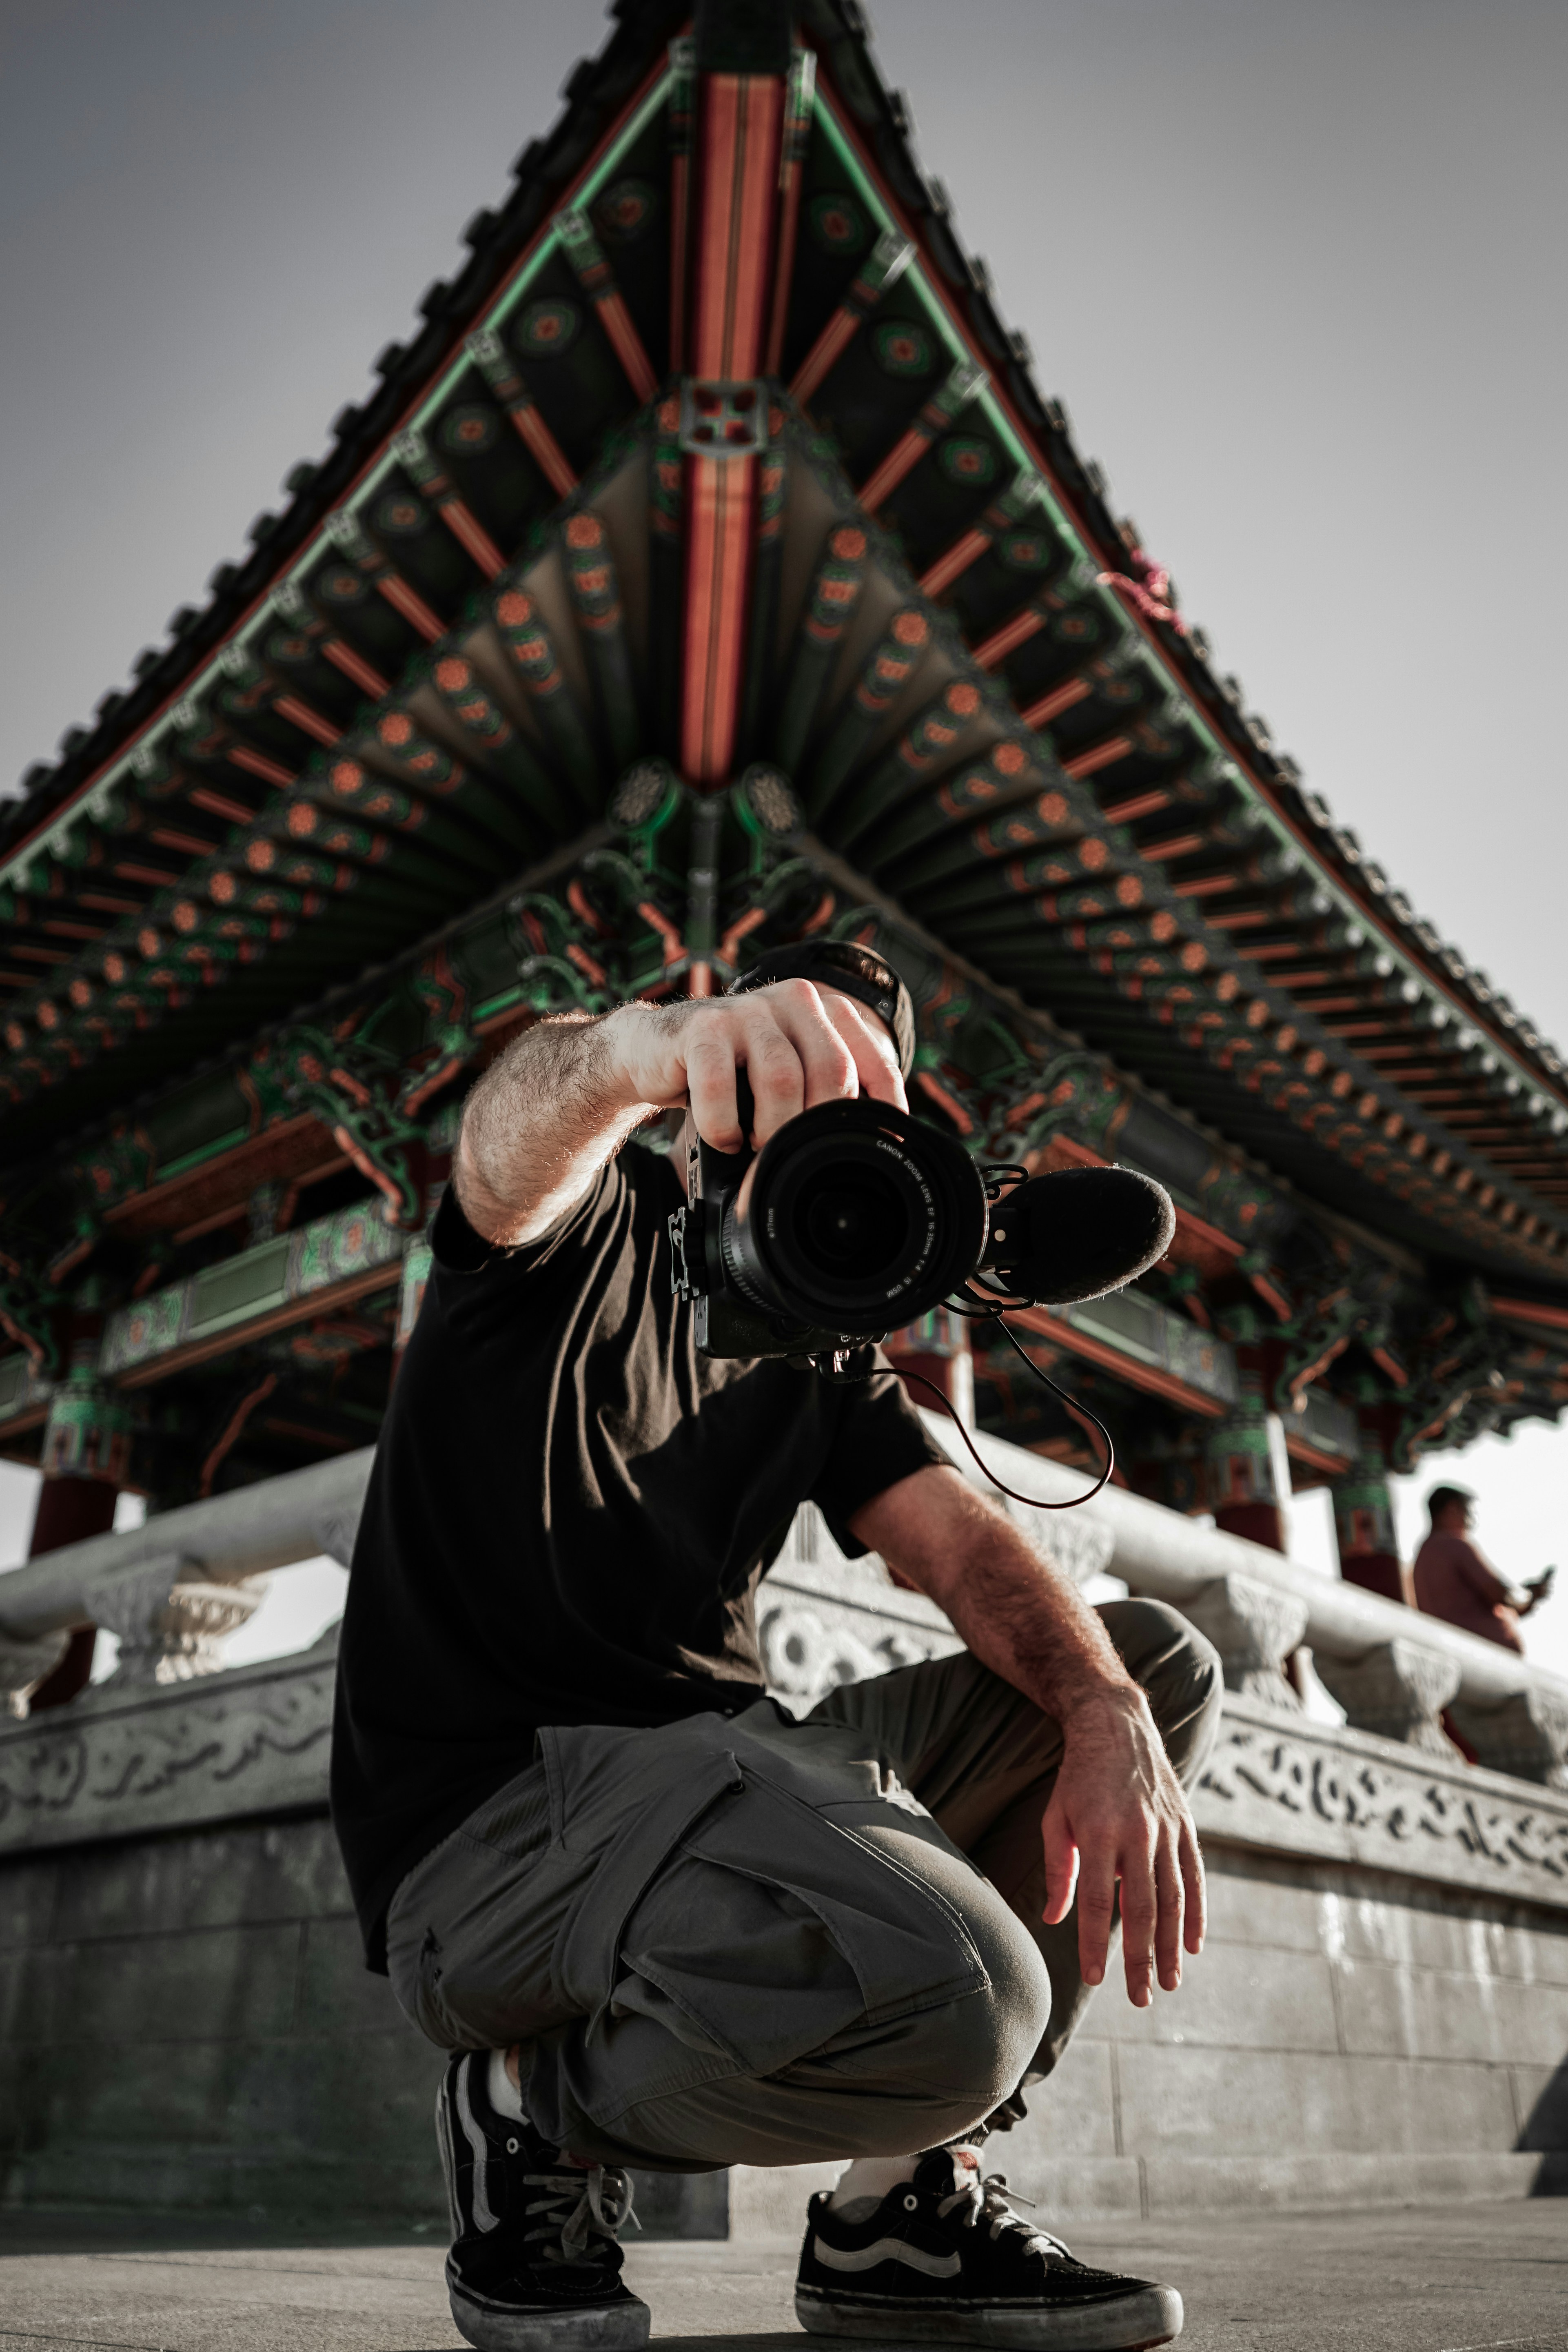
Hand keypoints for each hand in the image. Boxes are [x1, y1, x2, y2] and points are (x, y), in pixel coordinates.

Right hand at [603, 979, 905, 1151]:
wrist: (651, 1051)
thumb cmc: (728, 1071)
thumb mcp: (783, 1075)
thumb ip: (821, 1091)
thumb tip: (865, 1143)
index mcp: (822, 1010)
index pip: (872, 1058)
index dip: (885, 1105)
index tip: (879, 1144)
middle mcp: (793, 1000)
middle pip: (832, 1071)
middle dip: (817, 1125)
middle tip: (796, 1153)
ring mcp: (747, 1010)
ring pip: (782, 1080)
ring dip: (772, 1129)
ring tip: (756, 1145)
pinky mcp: (702, 1028)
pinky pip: (721, 1087)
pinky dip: (724, 1126)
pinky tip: (724, 1138)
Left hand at [1041, 1686, 1205, 2005]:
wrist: (1116, 1725)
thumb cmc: (1077, 1778)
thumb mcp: (1055, 1817)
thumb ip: (1059, 1870)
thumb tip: (1056, 1921)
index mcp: (1098, 1832)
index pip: (1095, 1901)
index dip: (1093, 1943)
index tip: (1094, 1980)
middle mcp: (1137, 1833)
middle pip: (1140, 1909)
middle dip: (1140, 1958)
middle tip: (1140, 1998)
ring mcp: (1165, 1830)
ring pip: (1172, 1899)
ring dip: (1171, 1946)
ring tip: (1169, 1982)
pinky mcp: (1185, 1825)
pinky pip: (1194, 1877)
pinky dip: (1196, 1914)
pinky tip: (1193, 1945)